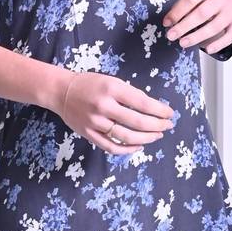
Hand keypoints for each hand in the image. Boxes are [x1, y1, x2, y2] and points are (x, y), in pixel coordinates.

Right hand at [54, 71, 175, 155]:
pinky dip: (127, 149)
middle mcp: (104, 106)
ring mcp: (95, 123)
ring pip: (127, 136)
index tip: (170, 113)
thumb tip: (152, 109)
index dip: (160, 110)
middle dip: (157, 125)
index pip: (143, 103)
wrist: (61, 92)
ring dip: (146, 138)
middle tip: (168, 126)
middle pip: (138, 121)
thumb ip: (129, 94)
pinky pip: (111, 147)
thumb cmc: (90, 84)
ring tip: (157, 135)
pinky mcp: (89, 134)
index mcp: (112, 89)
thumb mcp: (112, 81)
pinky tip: (138, 146)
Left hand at [163, 0, 231, 56]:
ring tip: (183, 43)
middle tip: (171, 35)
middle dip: (185, 26)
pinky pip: (230, 35)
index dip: (177, 12)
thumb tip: (169, 22)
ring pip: (215, 26)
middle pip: (202, 13)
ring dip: (197, 36)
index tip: (167, 23)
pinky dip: (219, 44)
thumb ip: (185, 6)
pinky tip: (208, 49)